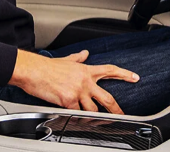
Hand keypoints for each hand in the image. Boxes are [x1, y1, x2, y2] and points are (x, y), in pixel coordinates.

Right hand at [9, 49, 138, 113]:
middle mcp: (85, 81)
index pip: (110, 70)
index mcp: (86, 70)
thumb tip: (85, 54)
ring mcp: (78, 92)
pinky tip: (71, 114)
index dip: (124, 74)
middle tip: (123, 114)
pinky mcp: (69, 101)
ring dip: (90, 114)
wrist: (34, 71)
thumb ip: (78, 58)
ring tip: (88, 116)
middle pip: (107, 97)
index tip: (135, 77)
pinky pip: (76, 113)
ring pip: (92, 110)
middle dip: (117, 108)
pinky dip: (75, 115)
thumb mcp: (66, 60)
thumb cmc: (47, 67)